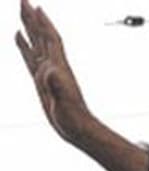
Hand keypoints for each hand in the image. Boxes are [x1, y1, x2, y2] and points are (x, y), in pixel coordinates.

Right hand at [15, 0, 94, 143]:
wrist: (77, 128)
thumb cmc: (73, 117)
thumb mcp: (64, 101)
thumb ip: (57, 85)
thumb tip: (49, 71)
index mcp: (58, 67)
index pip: (49, 39)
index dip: (43, 23)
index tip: (35, 6)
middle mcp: (53, 65)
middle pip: (41, 35)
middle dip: (33, 17)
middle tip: (23, 0)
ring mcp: (46, 71)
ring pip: (36, 42)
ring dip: (29, 26)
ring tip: (23, 11)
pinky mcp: (41, 79)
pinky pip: (30, 56)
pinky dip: (23, 43)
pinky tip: (18, 36)